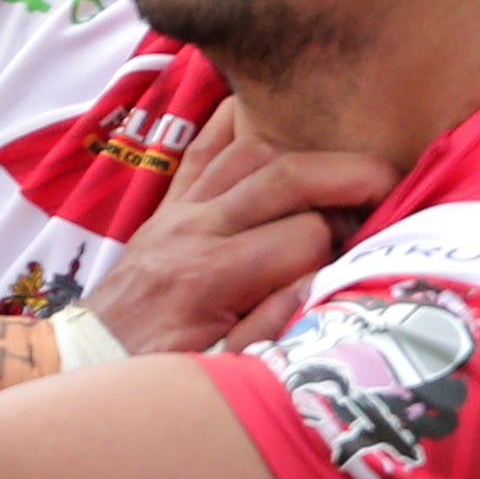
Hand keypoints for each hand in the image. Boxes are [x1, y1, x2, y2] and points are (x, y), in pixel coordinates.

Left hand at [85, 101, 393, 354]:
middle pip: (284, 176)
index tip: (360, 262)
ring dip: (302, 152)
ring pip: (248, 152)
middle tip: (390, 181)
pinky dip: (234, 122)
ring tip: (344, 169)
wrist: (89, 360)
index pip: (305, 238)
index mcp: (210, 278)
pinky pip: (202, 150)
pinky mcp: (167, 207)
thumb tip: (327, 278)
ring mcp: (178, 213)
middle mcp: (193, 231)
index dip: (342, 248)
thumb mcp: (223, 367)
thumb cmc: (160, 372)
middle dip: (346, 174)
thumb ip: (276, 322)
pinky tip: (264, 106)